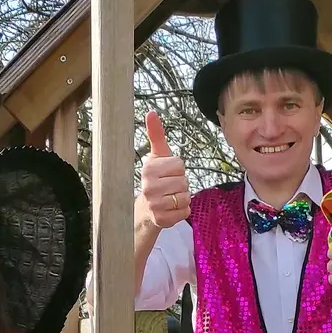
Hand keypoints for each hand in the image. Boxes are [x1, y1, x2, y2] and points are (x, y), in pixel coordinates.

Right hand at [137, 111, 190, 230]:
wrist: (145, 208)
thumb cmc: (156, 178)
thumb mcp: (157, 155)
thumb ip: (156, 134)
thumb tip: (151, 113)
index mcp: (148, 169)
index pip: (179, 165)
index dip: (177, 169)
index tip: (167, 173)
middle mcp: (149, 187)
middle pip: (184, 181)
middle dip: (180, 184)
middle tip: (169, 187)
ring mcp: (154, 204)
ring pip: (185, 196)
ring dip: (182, 197)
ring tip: (170, 197)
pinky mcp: (161, 219)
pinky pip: (185, 212)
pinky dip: (182, 211)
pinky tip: (171, 209)